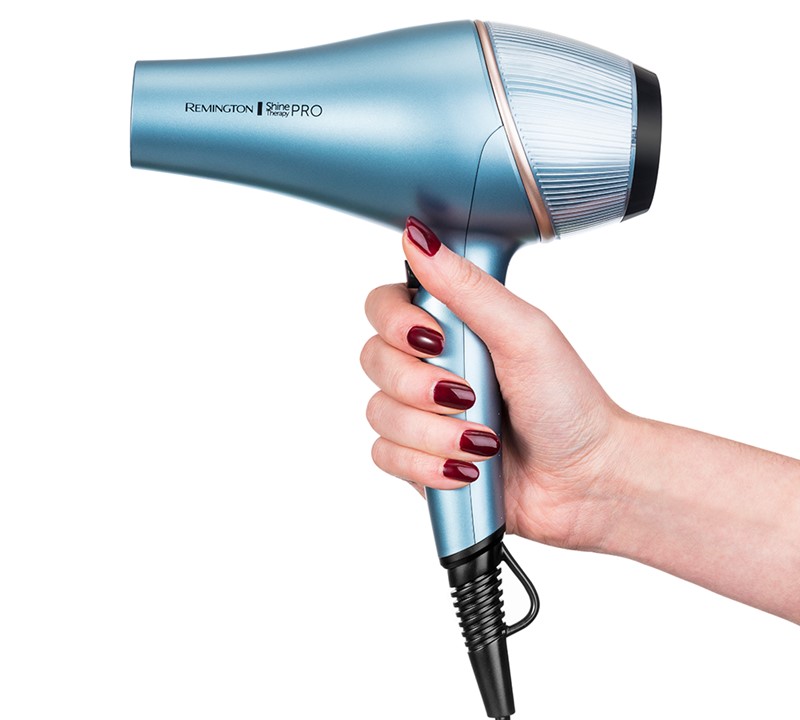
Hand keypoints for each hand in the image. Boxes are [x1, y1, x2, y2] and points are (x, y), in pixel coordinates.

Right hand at [361, 218, 634, 550]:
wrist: (586, 481)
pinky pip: (385, 456)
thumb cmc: (568, 403)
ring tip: (482, 441)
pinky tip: (464, 469)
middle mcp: (430, 365)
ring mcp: (422, 414)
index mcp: (453, 326)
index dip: (396, 323)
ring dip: (433, 433)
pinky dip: (425, 466)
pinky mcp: (419, 458)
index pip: (384, 306)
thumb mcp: (523, 333)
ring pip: (379, 414)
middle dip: (419, 386)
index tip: (435, 340)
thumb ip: (467, 287)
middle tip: (468, 394)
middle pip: (373, 360)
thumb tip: (419, 238)